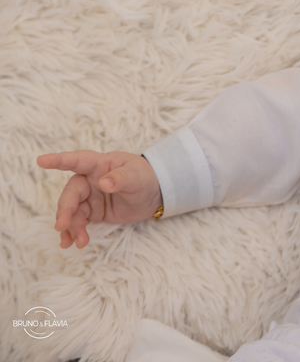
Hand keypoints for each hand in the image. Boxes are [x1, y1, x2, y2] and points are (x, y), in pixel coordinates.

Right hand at [36, 150, 162, 248]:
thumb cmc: (146, 178)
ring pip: (73, 212)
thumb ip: (122, 178)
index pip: (78, 160)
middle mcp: (90, 180)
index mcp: (100, 165)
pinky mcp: (93, 212)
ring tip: (75, 242)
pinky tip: (74, 243)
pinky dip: (75, 232)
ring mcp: (90, 197)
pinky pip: (79, 222)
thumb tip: (104, 182)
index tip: (41, 161)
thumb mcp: (138, 177)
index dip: (59, 160)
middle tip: (61, 226)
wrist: (155, 195)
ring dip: (71, 227)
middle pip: (71, 194)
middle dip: (65, 210)